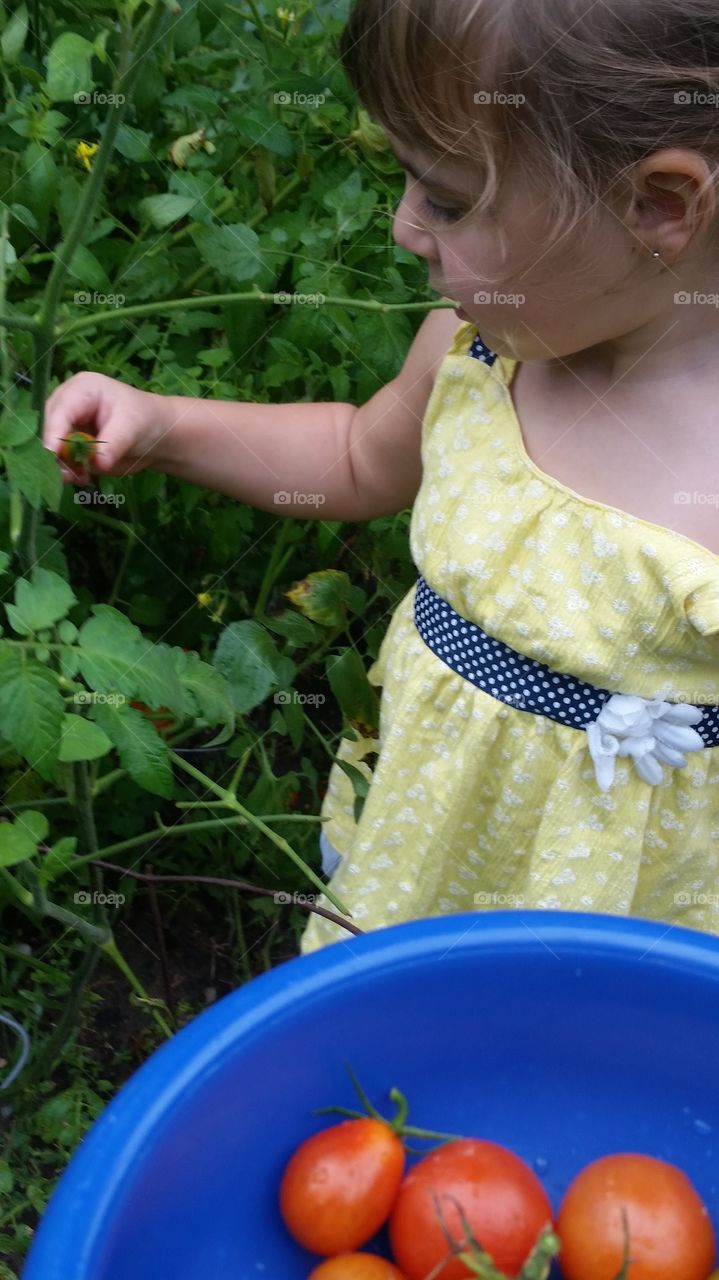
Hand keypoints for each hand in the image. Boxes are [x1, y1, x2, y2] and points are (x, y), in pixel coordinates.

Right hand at [42, 371, 169, 483]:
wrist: (154, 436)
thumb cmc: (144, 420)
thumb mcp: (132, 427)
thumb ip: (114, 443)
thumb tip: (99, 463)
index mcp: (81, 389)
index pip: (61, 410)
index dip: (54, 432)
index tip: (53, 453)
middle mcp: (68, 404)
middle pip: (49, 428)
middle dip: (56, 452)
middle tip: (68, 474)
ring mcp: (67, 425)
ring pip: (52, 446)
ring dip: (61, 465)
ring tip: (80, 478)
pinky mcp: (70, 444)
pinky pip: (61, 460)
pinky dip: (68, 472)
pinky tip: (83, 478)